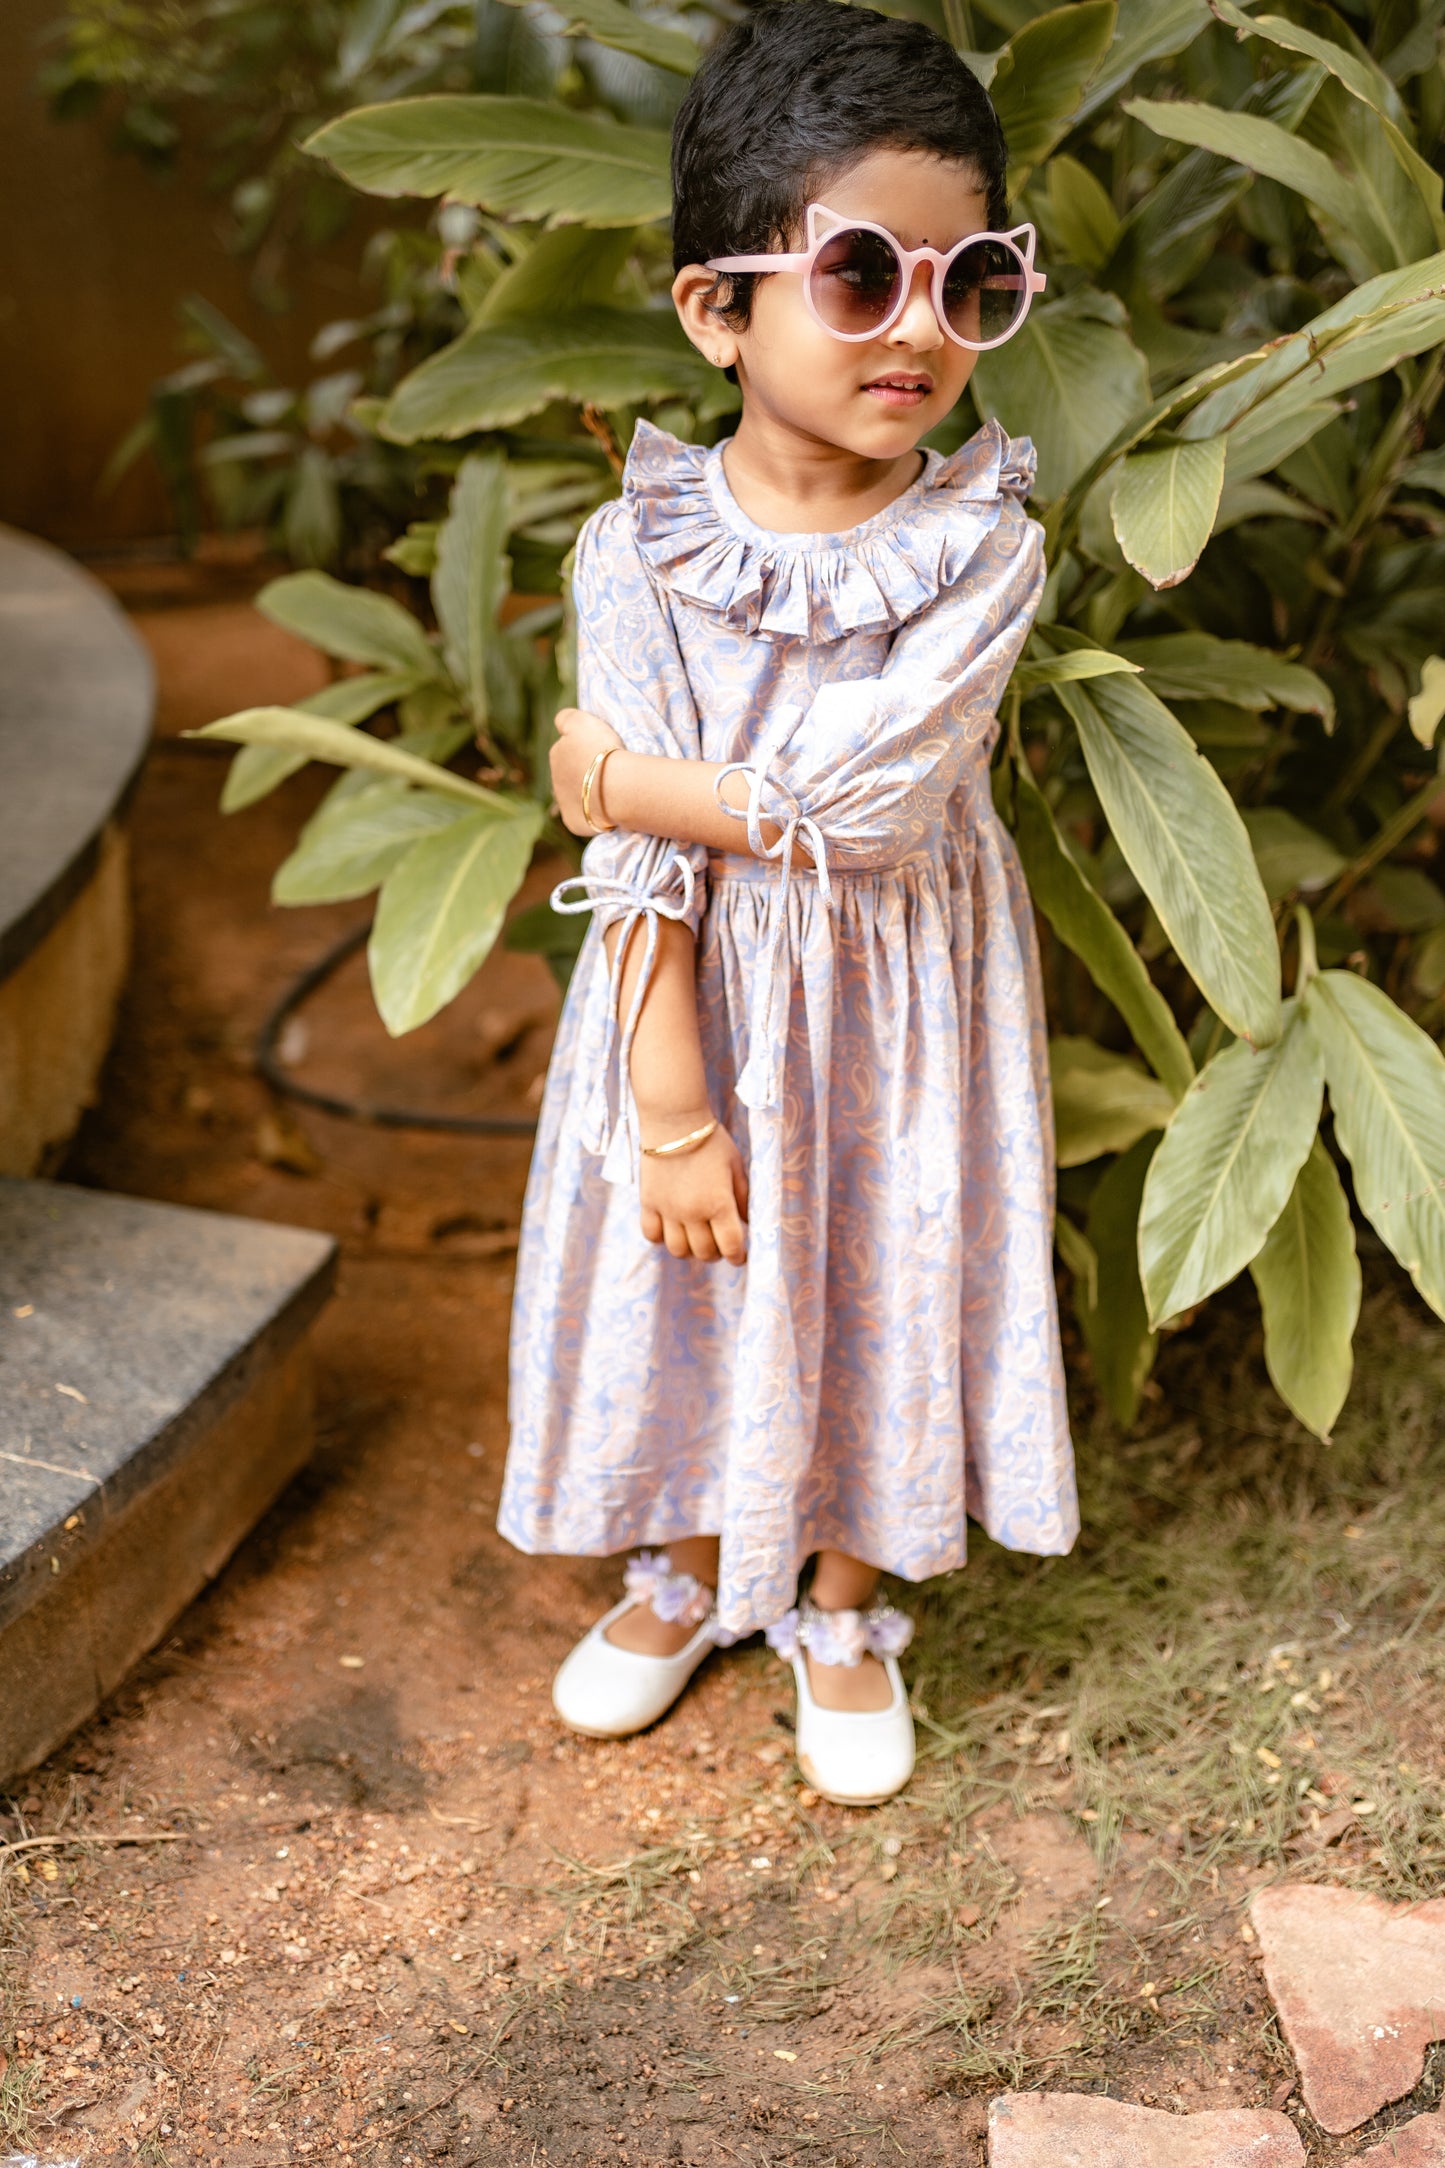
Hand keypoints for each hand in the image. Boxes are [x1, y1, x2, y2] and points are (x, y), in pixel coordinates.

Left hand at [551, 706, 622, 833]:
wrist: (616, 787)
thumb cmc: (603, 751)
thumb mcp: (582, 721)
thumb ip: (566, 718)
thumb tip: (559, 724)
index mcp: (557, 752)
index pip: (566, 747)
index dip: (583, 748)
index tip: (601, 750)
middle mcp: (554, 776)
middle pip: (571, 773)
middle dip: (585, 772)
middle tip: (609, 772)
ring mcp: (562, 802)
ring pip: (577, 796)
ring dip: (589, 794)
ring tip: (611, 792)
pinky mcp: (572, 822)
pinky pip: (584, 817)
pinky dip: (594, 815)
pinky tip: (608, 810)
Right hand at [639, 1115, 748, 1265]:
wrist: (674, 1121)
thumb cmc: (711, 1141)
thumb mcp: (736, 1167)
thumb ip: (743, 1198)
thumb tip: (747, 1222)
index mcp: (719, 1204)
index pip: (731, 1246)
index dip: (738, 1257)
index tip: (740, 1256)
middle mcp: (692, 1212)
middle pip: (705, 1252)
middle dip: (717, 1253)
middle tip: (720, 1243)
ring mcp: (668, 1210)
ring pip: (678, 1250)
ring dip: (690, 1250)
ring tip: (696, 1238)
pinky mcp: (648, 1203)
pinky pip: (651, 1235)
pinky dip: (661, 1238)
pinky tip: (671, 1228)